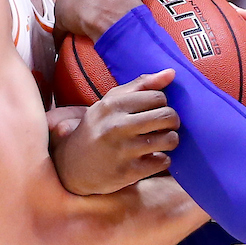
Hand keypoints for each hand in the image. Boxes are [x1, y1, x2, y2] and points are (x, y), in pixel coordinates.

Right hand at [52, 69, 179, 194]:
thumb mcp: (110, 102)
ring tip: (161, 141)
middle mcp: (117, 126)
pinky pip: (163, 161)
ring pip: (170, 139)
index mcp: (112, 105)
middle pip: (167, 116)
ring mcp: (123, 150)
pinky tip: (151, 158)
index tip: (155, 110)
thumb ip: (141, 85)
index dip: (162, 103)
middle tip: (165, 126)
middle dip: (172, 121)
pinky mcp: (128, 172)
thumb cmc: (98, 129)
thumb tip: (171, 73)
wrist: (73, 166)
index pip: (158, 97)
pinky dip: (162, 160)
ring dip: (170, 140)